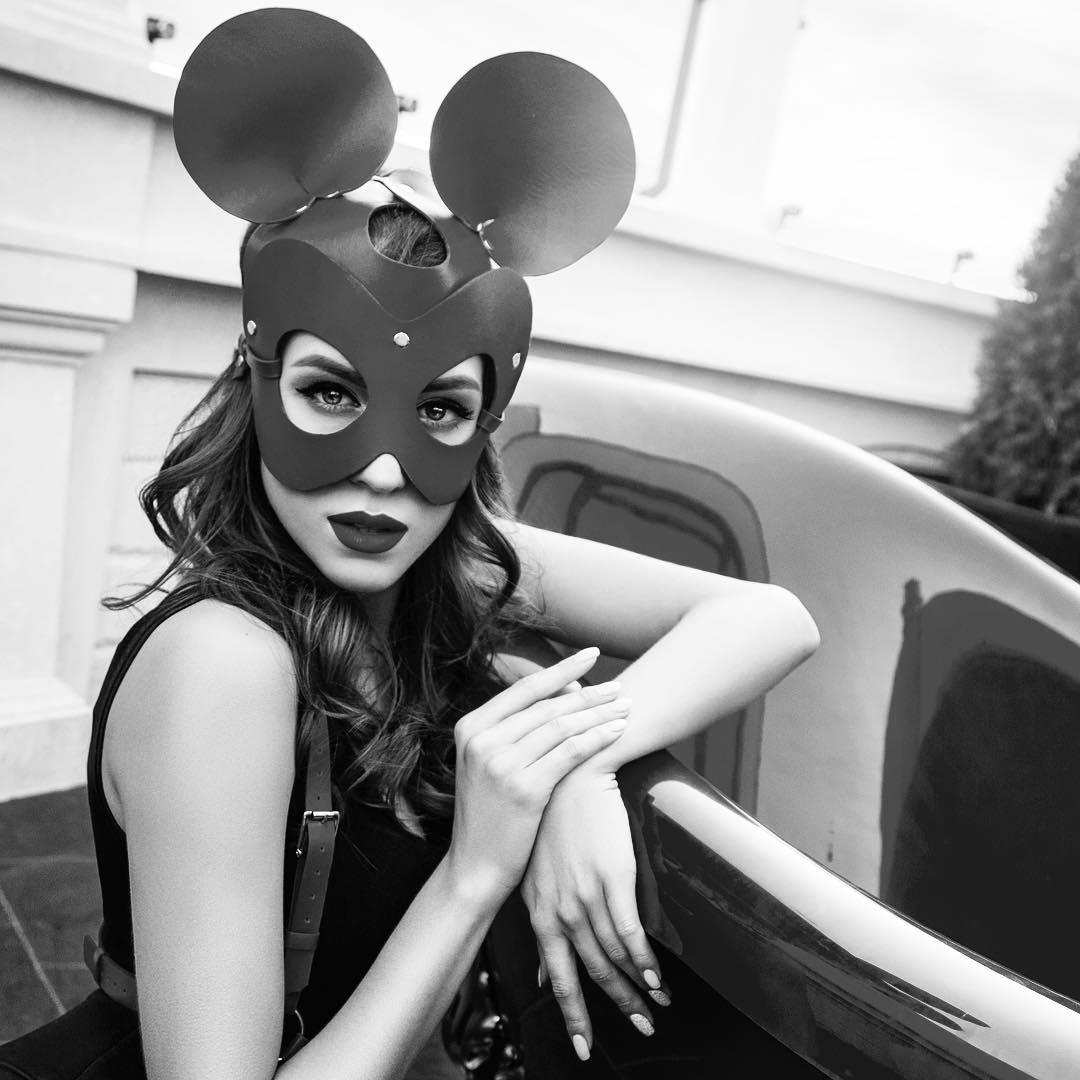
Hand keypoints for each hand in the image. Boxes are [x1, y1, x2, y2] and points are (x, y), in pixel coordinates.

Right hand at [445, 648, 630, 907]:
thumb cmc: (489, 815)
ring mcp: (501, 764)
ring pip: (562, 725)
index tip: (590, 655)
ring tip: (625, 707)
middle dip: (589, 693)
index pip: (525, 689)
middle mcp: (483, 740)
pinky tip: (617, 731)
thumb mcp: (485, 765)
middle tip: (619, 687)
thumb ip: (511, 731)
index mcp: (470, 727)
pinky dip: (598, 738)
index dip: (561, 670)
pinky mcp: (525, 788)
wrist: (474, 867)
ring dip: (599, 713)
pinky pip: (571, 752)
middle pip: (548, 705)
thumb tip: (559, 693)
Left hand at [522, 762, 670, 1060]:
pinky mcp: (613, 878)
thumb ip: (542, 922)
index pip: (555, 973)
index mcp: (537, 908)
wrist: (576, 775)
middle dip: (613, 1007)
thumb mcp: (537, 873)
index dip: (572, 1013)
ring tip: (657, 1005)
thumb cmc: (557, 821)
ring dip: (637, 987)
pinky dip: (644, 959)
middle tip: (639, 1030)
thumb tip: (540, 971)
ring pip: (612, 956)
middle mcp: (558, 908)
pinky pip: (630, 931)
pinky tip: (658, 975)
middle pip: (588, 972)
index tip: (583, 1047)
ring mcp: (585, 894)